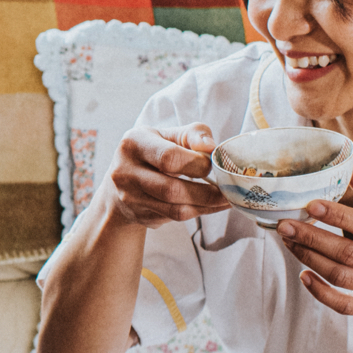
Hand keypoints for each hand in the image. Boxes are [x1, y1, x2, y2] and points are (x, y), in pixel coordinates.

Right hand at [100, 123, 231, 228]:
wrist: (124, 180)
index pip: (168, 157)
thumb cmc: (155, 151)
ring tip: (226, 200)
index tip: (211, 165)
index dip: (196, 164)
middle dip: (206, 192)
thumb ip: (193, 135)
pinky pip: (174, 218)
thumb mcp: (170, 135)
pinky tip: (211, 206)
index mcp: (134, 143)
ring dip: (206, 206)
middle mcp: (125, 172)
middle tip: (228, 190)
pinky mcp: (139, 216)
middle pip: (171, 189)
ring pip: (175, 209)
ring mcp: (130, 198)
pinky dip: (198, 213)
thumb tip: (211, 148)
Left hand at [275, 168, 352, 338]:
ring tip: (290, 242)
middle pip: (349, 253)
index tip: (312, 205)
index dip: (339, 216)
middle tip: (286, 225)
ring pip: (341, 277)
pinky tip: (304, 275)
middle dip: (313, 238)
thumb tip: (352, 168)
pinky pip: (343, 305)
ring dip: (310, 259)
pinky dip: (320, 292)